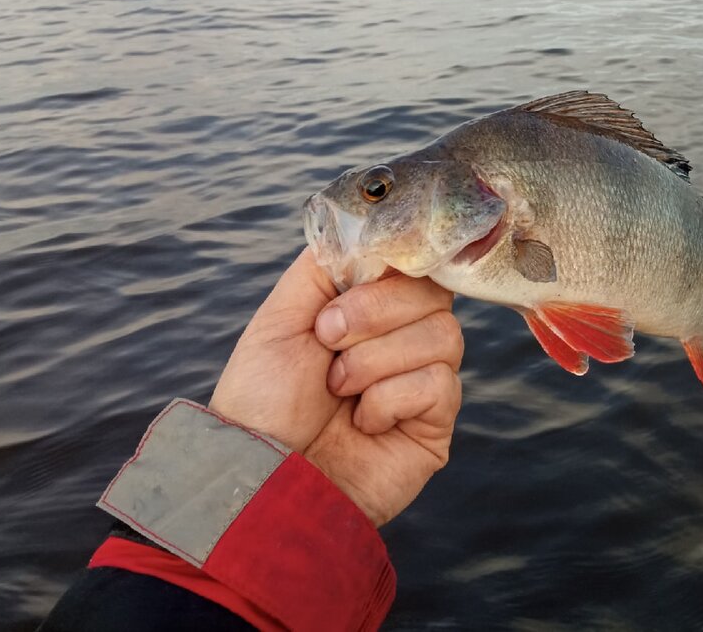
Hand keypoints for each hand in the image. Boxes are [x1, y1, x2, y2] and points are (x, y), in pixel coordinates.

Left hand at [210, 248, 462, 525]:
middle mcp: (401, 339)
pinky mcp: (435, 423)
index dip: (399, 260)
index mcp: (368, 309)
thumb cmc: (261, 400)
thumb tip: (370, 228)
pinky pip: (440, 383)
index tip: (368, 271)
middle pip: (433, 293)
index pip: (414, 263)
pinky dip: (391, 398)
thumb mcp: (281, 316)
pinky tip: (363, 422)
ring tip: (339, 390)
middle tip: (328, 340)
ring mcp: (422, 381)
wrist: (259, 474)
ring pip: (444, 334)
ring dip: (376, 359)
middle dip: (374, 312)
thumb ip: (325, 265)